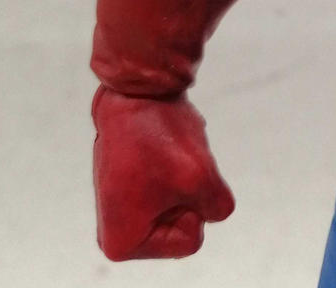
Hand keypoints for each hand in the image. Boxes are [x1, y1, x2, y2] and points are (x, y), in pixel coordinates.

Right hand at [92, 86, 234, 259]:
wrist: (135, 90)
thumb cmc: (161, 134)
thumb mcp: (202, 176)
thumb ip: (218, 206)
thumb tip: (214, 210)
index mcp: (124, 244)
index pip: (191, 240)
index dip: (195, 203)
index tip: (169, 175)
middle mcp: (117, 233)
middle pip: (186, 223)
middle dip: (190, 190)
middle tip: (170, 162)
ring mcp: (123, 209)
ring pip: (184, 201)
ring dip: (187, 175)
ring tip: (166, 152)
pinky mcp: (132, 186)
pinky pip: (175, 184)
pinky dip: (179, 164)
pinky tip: (162, 145)